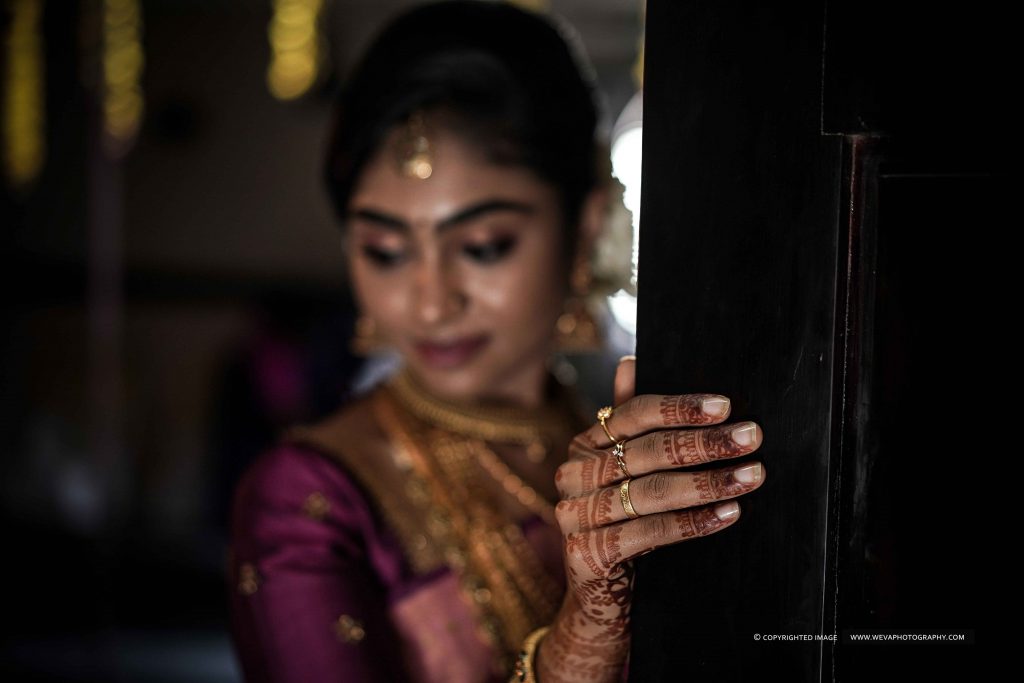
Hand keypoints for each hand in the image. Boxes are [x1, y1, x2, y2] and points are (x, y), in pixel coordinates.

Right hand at [536, 357, 764, 681]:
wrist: (600, 605)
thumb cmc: (625, 530)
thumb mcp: (627, 476)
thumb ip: (627, 422)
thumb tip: (629, 361)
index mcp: (584, 446)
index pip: (633, 415)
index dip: (679, 408)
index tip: (726, 406)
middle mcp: (573, 476)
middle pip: (645, 452)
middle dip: (704, 444)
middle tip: (751, 437)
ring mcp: (574, 516)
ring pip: (649, 492)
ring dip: (706, 483)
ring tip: (750, 475)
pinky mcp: (586, 555)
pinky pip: (646, 532)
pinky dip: (691, 523)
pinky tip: (726, 515)